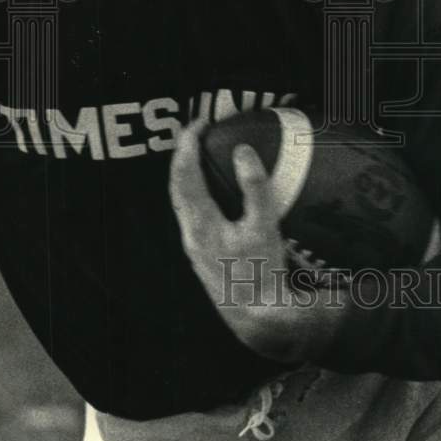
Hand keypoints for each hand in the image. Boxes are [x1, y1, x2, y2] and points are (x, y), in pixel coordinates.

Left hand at [169, 120, 345, 362]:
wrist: (258, 317)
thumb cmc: (262, 275)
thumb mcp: (264, 227)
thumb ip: (255, 188)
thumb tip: (242, 153)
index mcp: (201, 224)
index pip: (183, 173)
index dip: (188, 144)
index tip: (199, 123)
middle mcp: (190, 234)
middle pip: (176, 185)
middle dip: (183, 154)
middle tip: (196, 131)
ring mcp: (194, 246)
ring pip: (181, 201)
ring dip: (186, 173)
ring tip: (200, 154)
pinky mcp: (202, 255)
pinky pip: (190, 213)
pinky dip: (194, 192)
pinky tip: (209, 191)